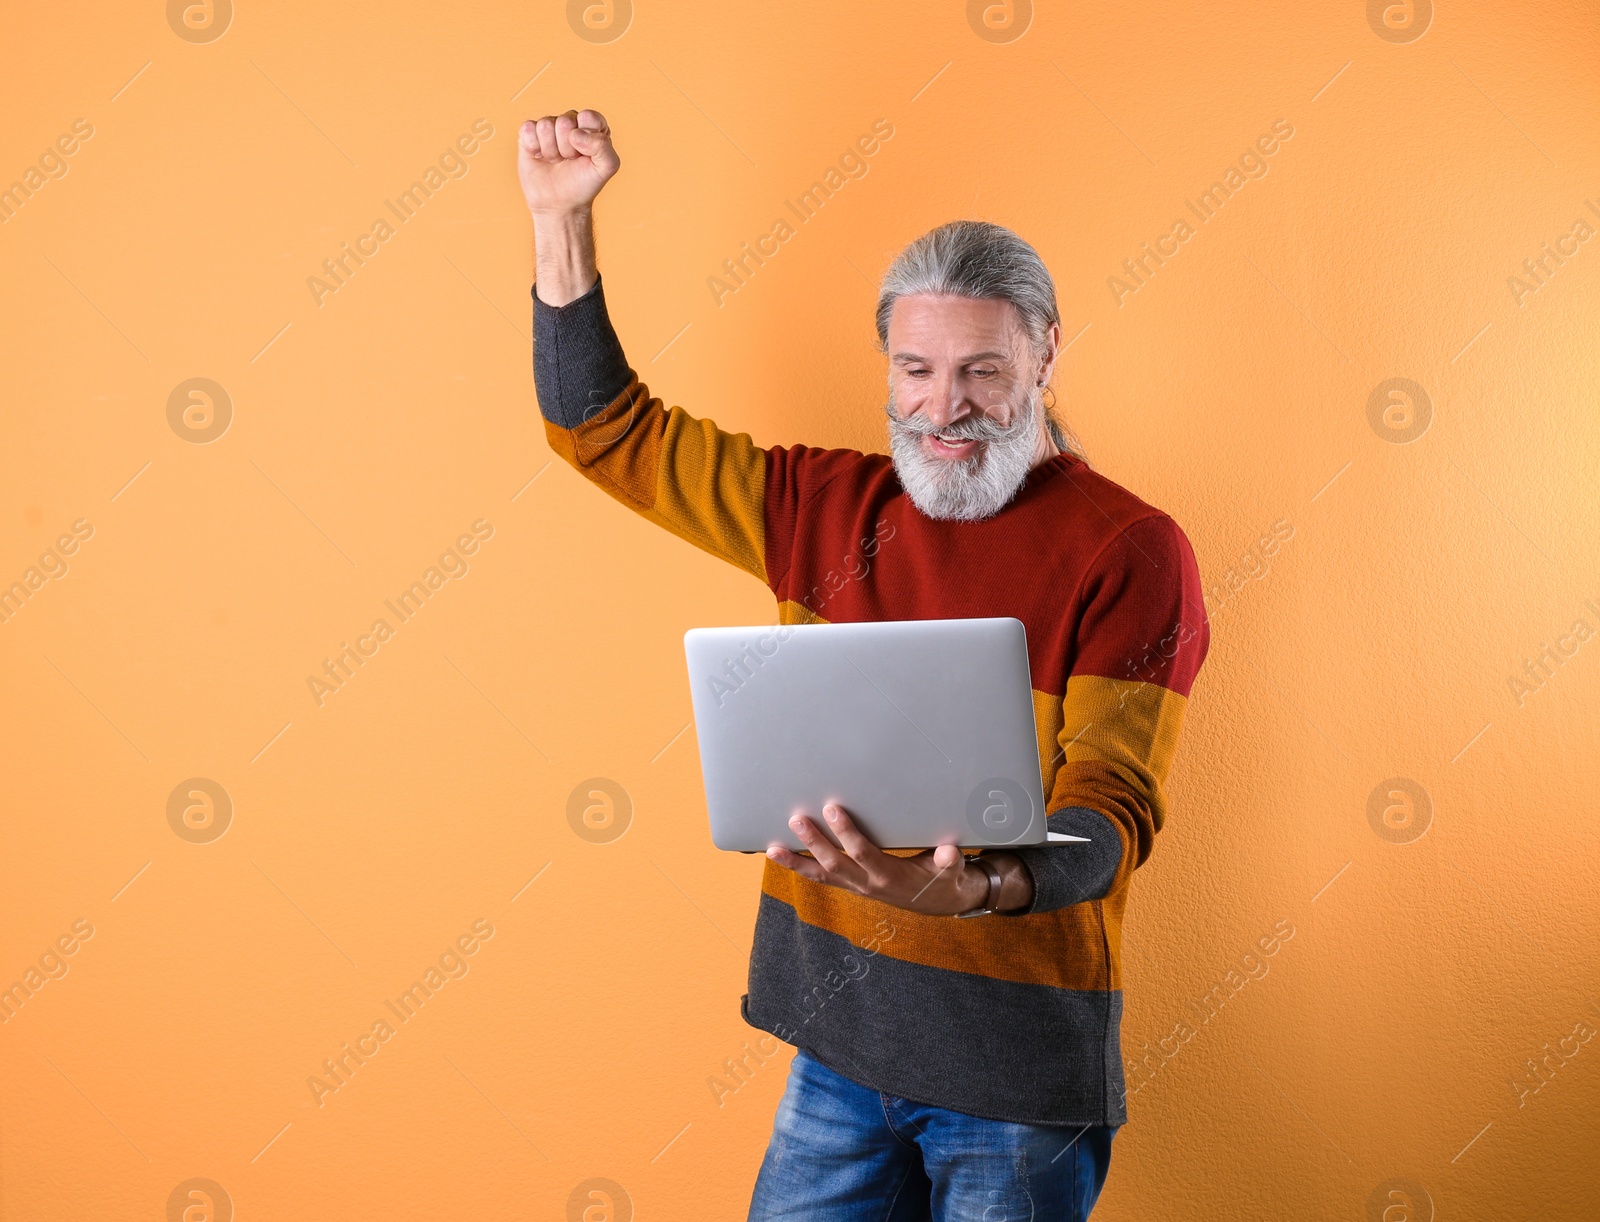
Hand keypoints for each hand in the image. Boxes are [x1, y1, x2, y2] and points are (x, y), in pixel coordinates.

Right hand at [518, 109, 619, 216]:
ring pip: (545, 125)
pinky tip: (540, 157)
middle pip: (565, 121)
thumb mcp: (606, 168)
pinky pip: (528, 129)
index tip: (585, 155)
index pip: (588, 117)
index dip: (585, 138)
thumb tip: (575, 134)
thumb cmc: (584, 184)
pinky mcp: (529, 134)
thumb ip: (603, 146)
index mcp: (592, 126)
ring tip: (556, 161)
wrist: (560, 204)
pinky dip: (534, 148)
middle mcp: (571, 122)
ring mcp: (549, 127)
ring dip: (551, 150)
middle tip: (569, 160)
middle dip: (567, 148)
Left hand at [768, 803, 997, 916]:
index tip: (832, 808)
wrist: (937, 902)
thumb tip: (948, 852)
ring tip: (772, 849)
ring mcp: (856, 887)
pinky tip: (782, 855)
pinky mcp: (851, 885)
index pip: (862, 852)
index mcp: (889, 876)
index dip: (846, 833)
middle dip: (813, 842)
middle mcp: (868, 884)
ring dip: (796, 862)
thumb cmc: (942, 878)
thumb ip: (949, 861)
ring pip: (821, 875)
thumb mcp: (951, 870)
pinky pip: (821, 878)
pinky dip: (800, 868)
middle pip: (834, 864)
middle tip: (796, 818)